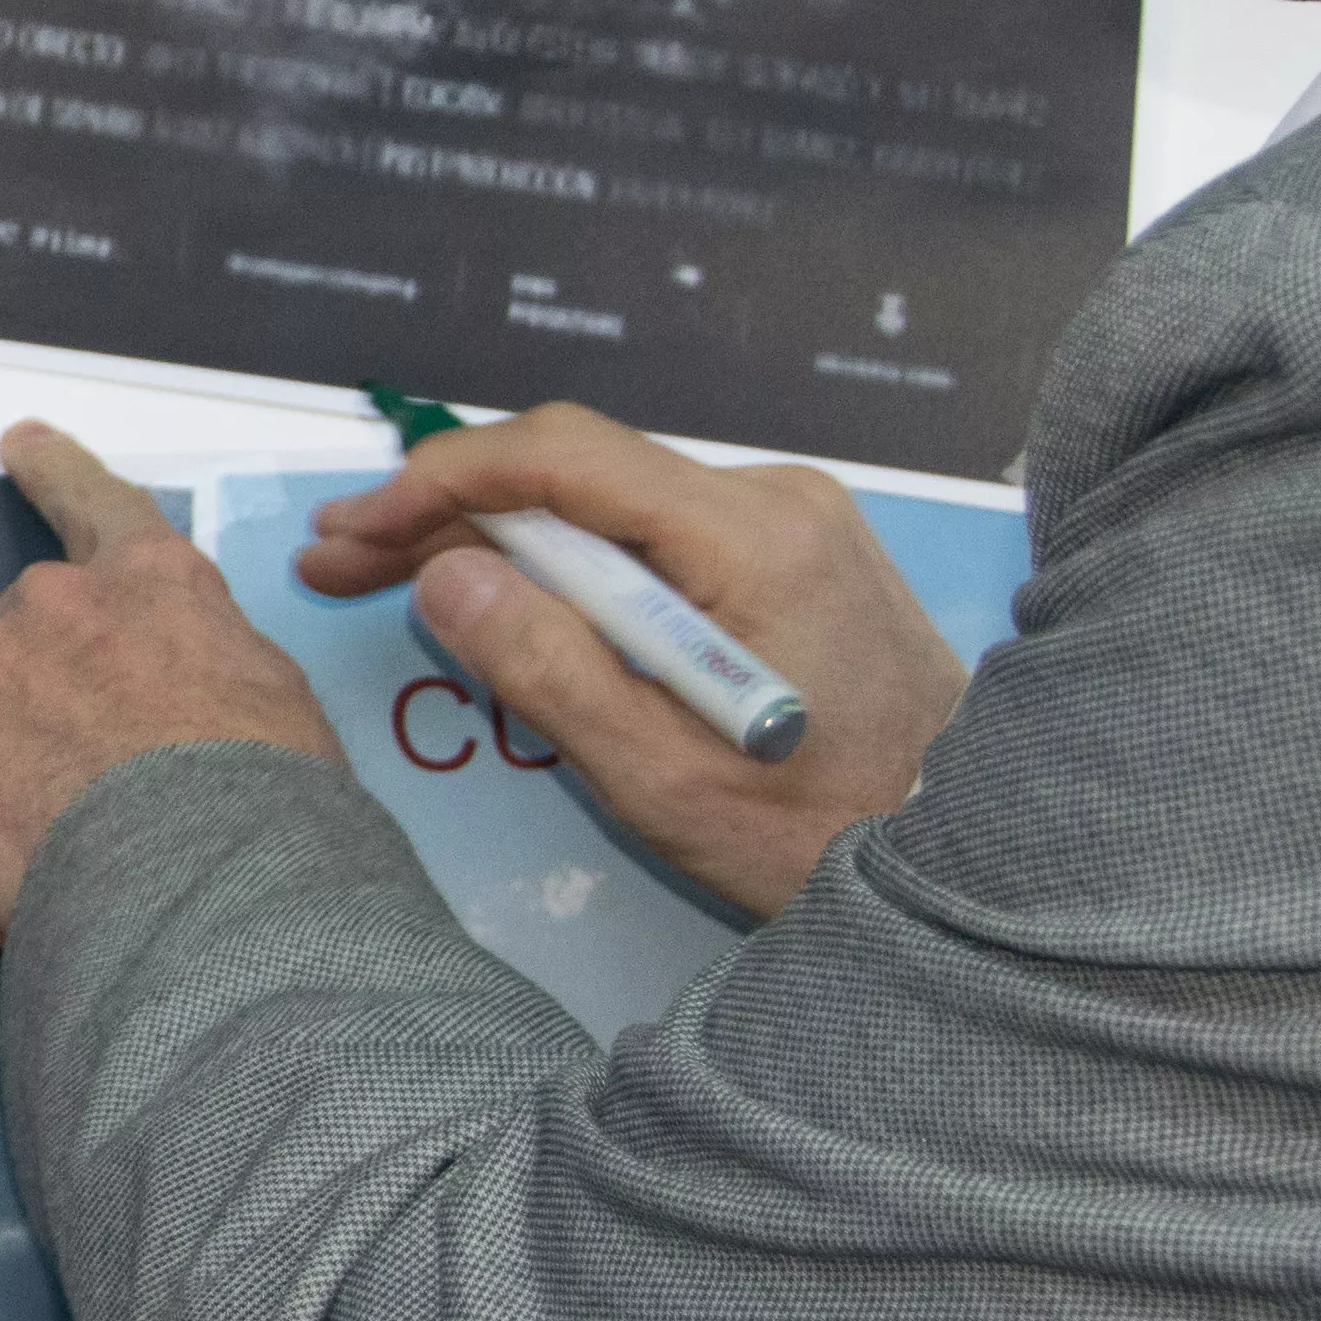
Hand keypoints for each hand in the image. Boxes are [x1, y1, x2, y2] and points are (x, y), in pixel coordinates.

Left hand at [0, 423, 332, 947]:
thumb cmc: (269, 804)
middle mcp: (51, 600)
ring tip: (55, 863)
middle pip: (10, 647)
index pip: (97, 504)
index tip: (19, 443)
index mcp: (150, 581)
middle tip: (81, 801)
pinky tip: (9, 898)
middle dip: (27, 713)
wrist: (211, 877)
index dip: (56, 472)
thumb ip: (195, 667)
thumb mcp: (270, 700)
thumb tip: (162, 709)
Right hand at [299, 400, 961, 920]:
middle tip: (339, 563)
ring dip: (502, 540)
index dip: (439, 481)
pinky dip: (570, 564)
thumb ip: (548, 669)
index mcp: (752, 539)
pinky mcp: (796, 553)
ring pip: (609, 504)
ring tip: (401, 583)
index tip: (353, 528)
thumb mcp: (664, 782)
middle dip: (448, 513)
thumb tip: (443, 574)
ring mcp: (793, 520)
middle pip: (577, 474)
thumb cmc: (826, 842)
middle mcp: (777, 501)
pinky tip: (508, 601)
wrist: (980, 862)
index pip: (563, 458)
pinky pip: (653, 536)